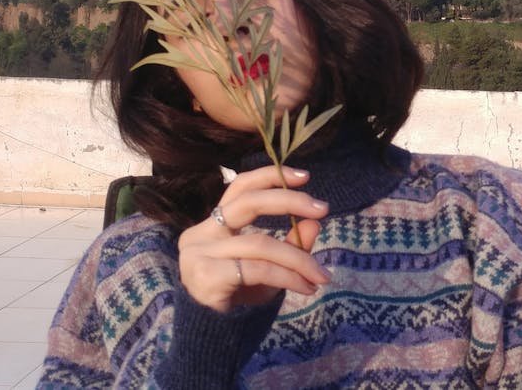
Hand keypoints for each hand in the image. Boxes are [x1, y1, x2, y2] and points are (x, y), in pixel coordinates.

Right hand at [177, 165, 330, 311]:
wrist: (211, 345)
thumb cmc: (238, 304)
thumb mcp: (269, 271)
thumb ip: (289, 246)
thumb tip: (315, 223)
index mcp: (211, 227)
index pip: (239, 188)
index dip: (270, 177)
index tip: (305, 176)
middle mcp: (199, 235)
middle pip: (247, 202)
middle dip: (289, 201)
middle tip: (323, 209)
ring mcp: (198, 255)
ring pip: (261, 243)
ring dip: (299, 258)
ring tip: (321, 275)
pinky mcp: (205, 276)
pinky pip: (258, 268)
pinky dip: (288, 276)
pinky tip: (306, 287)